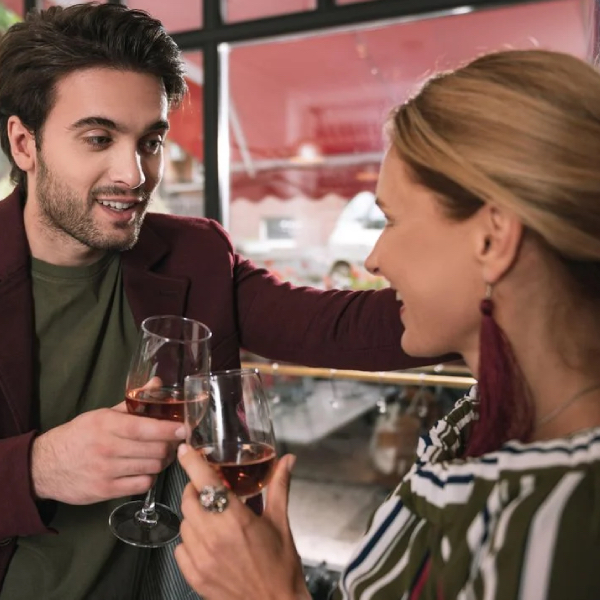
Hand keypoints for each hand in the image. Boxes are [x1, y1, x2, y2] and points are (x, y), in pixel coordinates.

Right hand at [31, 403, 184, 503]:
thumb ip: (132, 401)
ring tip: (161, 455)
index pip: (144, 427)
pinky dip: (149, 477)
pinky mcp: (105, 491)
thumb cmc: (79, 436)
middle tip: (174, 442)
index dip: (168, 429)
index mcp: (106, 424)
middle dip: (170, 446)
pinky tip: (145, 470)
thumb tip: (158, 383)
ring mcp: (106, 471)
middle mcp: (107, 447)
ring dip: (162, 462)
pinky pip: (141, 485)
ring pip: (151, 467)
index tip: (184, 428)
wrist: (44, 466)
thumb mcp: (102, 414)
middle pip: (154, 450)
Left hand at [175, 444, 309, 599]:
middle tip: (210, 488)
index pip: (204, 481)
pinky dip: (190, 540)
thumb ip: (279, 487)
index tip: (186, 450)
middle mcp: (213, 536)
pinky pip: (180, 549)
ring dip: (194, 515)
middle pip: (189, 499)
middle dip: (196, 489)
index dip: (192, 462)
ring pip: (184, 523)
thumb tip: (287, 461)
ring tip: (213, 517)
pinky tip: (207, 541)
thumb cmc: (281, 566)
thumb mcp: (280, 522)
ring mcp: (201, 558)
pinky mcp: (194, 576)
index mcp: (235, 519)